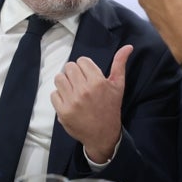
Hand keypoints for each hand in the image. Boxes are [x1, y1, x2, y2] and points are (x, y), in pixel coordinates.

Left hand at [51, 45, 131, 162]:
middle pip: (69, 67)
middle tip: (80, 83)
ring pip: (59, 78)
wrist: (103, 135)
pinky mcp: (63, 112)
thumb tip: (128, 46)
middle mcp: (84, 90)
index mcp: (98, 82)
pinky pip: (53, 94)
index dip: (84, 67)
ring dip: (65, 83)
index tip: (88, 76)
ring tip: (73, 90)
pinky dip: (59, 96)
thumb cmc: (111, 108)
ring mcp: (72, 101)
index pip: (81, 61)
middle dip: (74, 73)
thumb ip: (120, 64)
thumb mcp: (118, 86)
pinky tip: (69, 101)